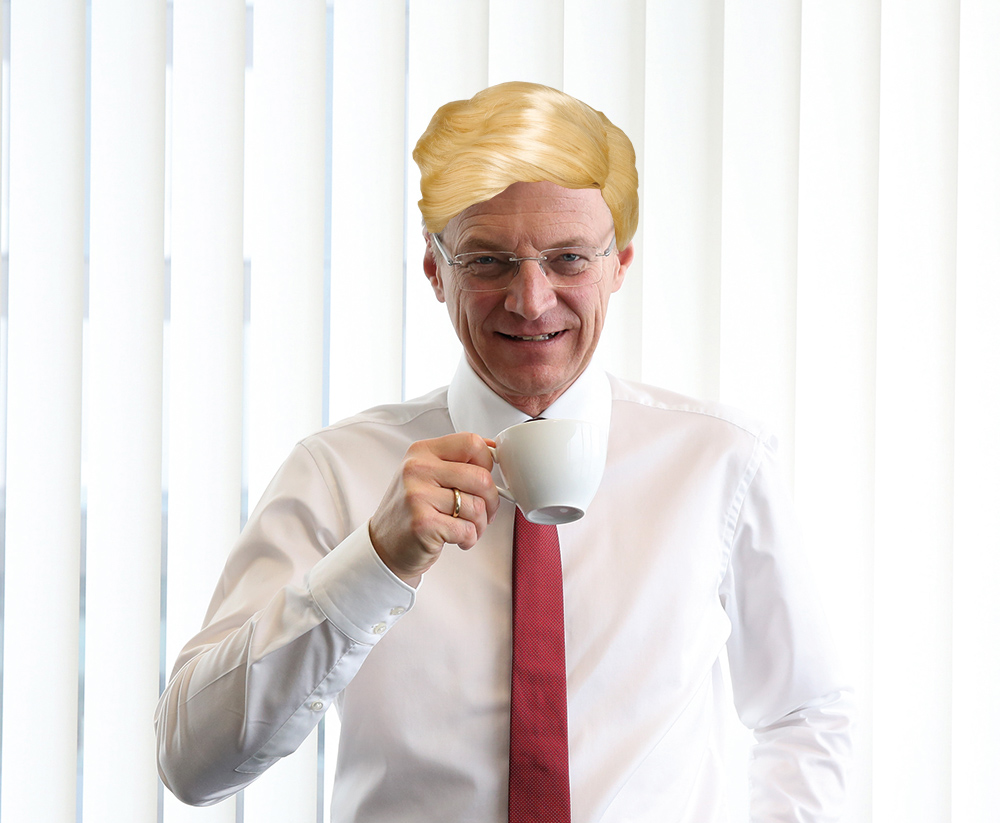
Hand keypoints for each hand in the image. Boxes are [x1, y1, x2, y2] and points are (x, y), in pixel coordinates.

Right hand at [368, 433, 499, 585]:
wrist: (384, 547)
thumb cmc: (412, 511)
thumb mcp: (426, 475)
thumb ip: (456, 461)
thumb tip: (493, 450)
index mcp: (422, 451)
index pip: (471, 442)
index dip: (487, 462)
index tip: (484, 477)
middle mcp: (417, 469)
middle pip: (481, 477)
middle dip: (491, 500)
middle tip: (484, 512)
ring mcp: (418, 496)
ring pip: (477, 506)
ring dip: (480, 524)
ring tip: (468, 528)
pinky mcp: (423, 523)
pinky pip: (466, 529)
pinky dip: (469, 538)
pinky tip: (458, 539)